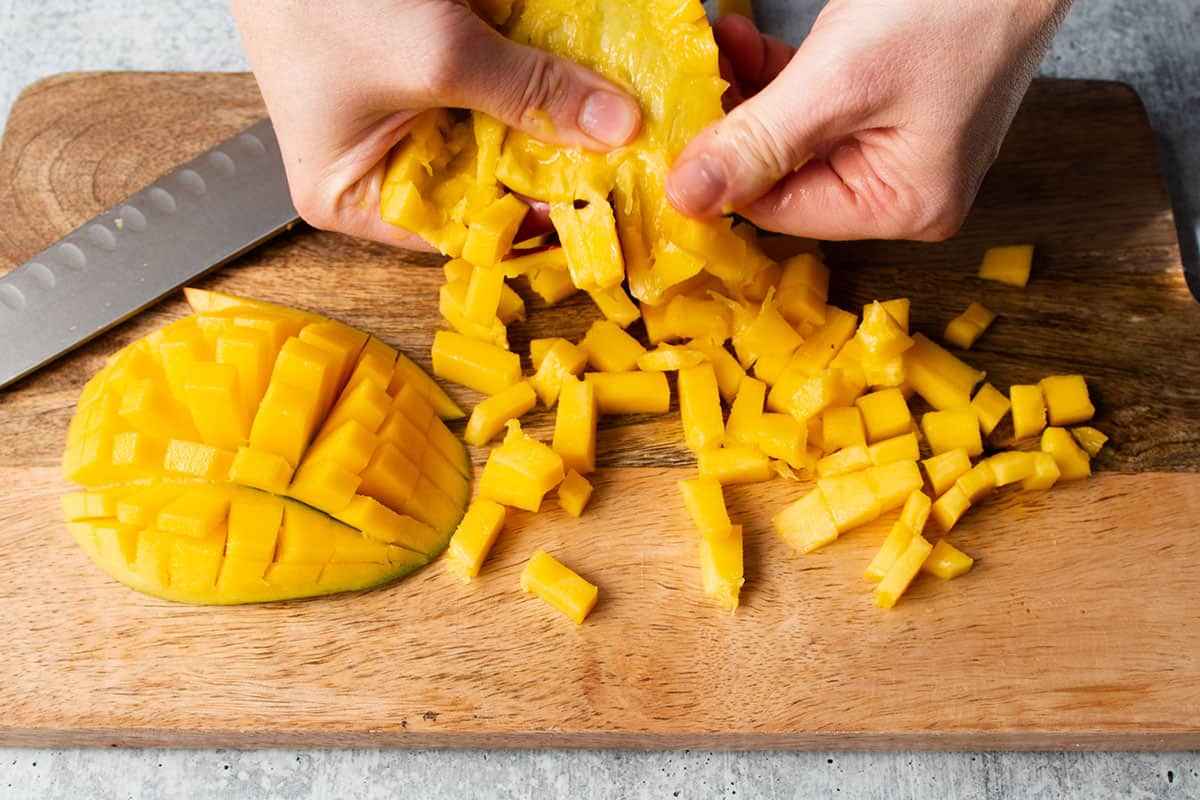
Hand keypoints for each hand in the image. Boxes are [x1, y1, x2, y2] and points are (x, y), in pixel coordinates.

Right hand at [229, 0, 641, 246]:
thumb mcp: (437, 56)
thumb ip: (530, 94)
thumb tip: (615, 128)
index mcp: (356, 198)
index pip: (463, 231)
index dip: (533, 221)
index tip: (602, 206)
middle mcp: (381, 168)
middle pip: (486, 184)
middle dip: (547, 165)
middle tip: (619, 156)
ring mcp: (404, 118)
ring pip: (495, 134)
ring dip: (545, 119)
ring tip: (607, 117)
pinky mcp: (425, 72)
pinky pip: (490, 88)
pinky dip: (528, 78)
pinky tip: (575, 78)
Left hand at [667, 1, 1071, 240]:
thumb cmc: (953, 8)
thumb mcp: (840, 81)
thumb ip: (759, 142)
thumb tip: (688, 197)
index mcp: (904, 206)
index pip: (782, 210)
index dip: (722, 173)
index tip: (674, 132)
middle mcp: (901, 188)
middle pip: (783, 176)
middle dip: (733, 125)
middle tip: (690, 80)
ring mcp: (895, 145)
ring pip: (790, 136)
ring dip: (747, 92)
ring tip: (718, 45)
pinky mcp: (887, 104)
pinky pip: (812, 104)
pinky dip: (775, 75)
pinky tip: (742, 40)